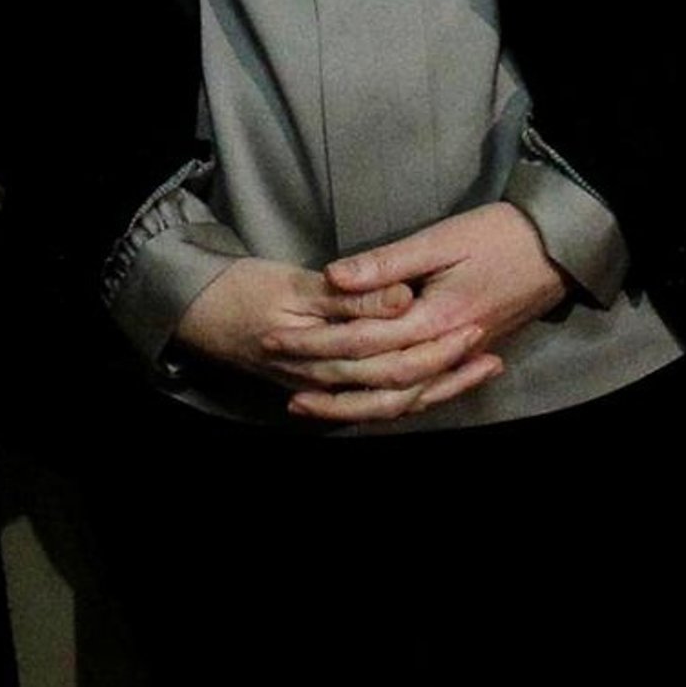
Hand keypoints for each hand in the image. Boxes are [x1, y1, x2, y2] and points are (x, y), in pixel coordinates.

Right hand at [170, 257, 470, 411]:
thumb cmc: (240, 290)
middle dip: (448, 370)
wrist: (195, 312)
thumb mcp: (290, 282)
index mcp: (323, 352)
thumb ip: (348, 298)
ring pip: (392, 402)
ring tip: (480, 367)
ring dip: (438, 388)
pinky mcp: (324, 390)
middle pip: (399, 385)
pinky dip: (410, 395)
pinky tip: (436, 383)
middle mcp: (328, 382)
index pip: (391, 355)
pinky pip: (375, 404)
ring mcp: (325, 391)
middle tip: (489, 348)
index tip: (474, 323)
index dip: (435, 342)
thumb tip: (399, 301)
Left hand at [283, 204, 566, 425]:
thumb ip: (386, 263)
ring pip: (404, 398)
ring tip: (316, 407)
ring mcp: (462, 358)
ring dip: (358, 406)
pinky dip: (397, 403)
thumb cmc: (498, 235)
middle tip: (285, 390)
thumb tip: (333, 277)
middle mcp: (447, 349)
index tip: (277, 341)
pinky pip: (427, 392)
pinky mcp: (469, 356)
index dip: (318, 344)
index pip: (364, 343)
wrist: (557, 248)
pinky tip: (371, 406)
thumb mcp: (440, 239)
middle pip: (380, 383)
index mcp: (436, 320)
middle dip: (330, 387)